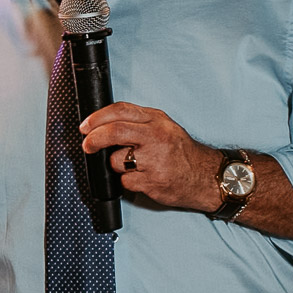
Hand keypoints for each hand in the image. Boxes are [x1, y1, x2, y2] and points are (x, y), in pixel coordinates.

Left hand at [80, 102, 222, 211]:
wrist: (207, 177)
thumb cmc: (181, 152)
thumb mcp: (164, 127)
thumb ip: (137, 122)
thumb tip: (101, 124)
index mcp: (157, 120)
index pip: (121, 110)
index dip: (97, 117)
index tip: (85, 126)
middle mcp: (156, 137)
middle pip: (114, 132)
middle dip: (93, 139)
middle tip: (87, 146)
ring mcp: (155, 160)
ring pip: (116, 160)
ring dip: (116, 166)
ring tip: (133, 166)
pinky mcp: (153, 181)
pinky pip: (125, 181)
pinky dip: (128, 182)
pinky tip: (142, 178)